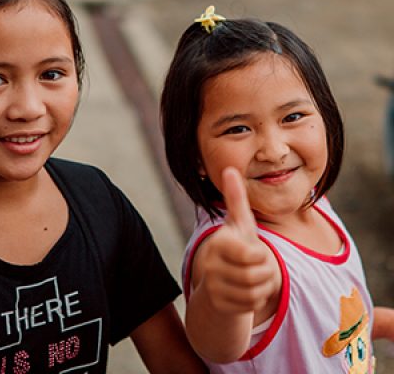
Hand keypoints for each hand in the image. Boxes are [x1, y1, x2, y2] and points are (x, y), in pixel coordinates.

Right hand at [197, 167, 278, 314]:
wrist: (218, 281)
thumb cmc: (234, 247)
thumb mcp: (238, 223)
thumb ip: (236, 198)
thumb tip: (229, 169)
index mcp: (218, 243)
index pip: (251, 254)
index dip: (261, 255)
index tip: (254, 251)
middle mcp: (210, 265)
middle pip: (257, 274)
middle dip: (264, 271)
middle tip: (256, 266)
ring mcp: (212, 287)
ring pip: (256, 292)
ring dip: (262, 286)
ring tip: (253, 277)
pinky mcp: (217, 305)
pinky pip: (251, 306)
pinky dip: (256, 299)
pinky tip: (247, 291)